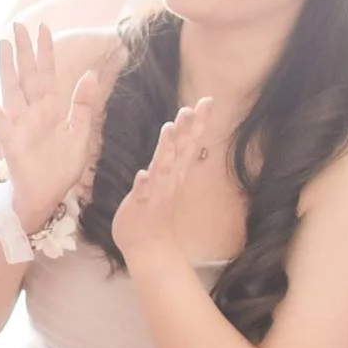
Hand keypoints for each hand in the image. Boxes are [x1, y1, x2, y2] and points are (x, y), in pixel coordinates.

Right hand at [0, 24, 111, 230]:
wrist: (48, 196)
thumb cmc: (60, 169)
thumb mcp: (80, 134)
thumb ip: (83, 105)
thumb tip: (91, 74)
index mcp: (50, 109)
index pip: (47, 73)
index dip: (45, 51)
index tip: (43, 28)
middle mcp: (33, 111)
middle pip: (27, 74)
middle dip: (23, 49)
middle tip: (18, 24)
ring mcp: (19, 123)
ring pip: (11, 88)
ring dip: (6, 66)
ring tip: (1, 43)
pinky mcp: (10, 139)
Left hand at [111, 99, 211, 265]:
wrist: (149, 246)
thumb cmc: (156, 209)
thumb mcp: (167, 177)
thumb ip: (173, 155)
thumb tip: (181, 132)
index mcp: (174, 171)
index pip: (189, 143)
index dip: (199, 123)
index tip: (207, 101)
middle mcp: (169, 180)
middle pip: (180, 151)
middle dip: (186, 130)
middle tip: (191, 109)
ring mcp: (156, 193)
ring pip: (162, 168)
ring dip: (166, 150)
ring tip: (169, 130)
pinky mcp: (140, 206)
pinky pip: (142, 194)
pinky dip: (143, 185)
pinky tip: (142, 174)